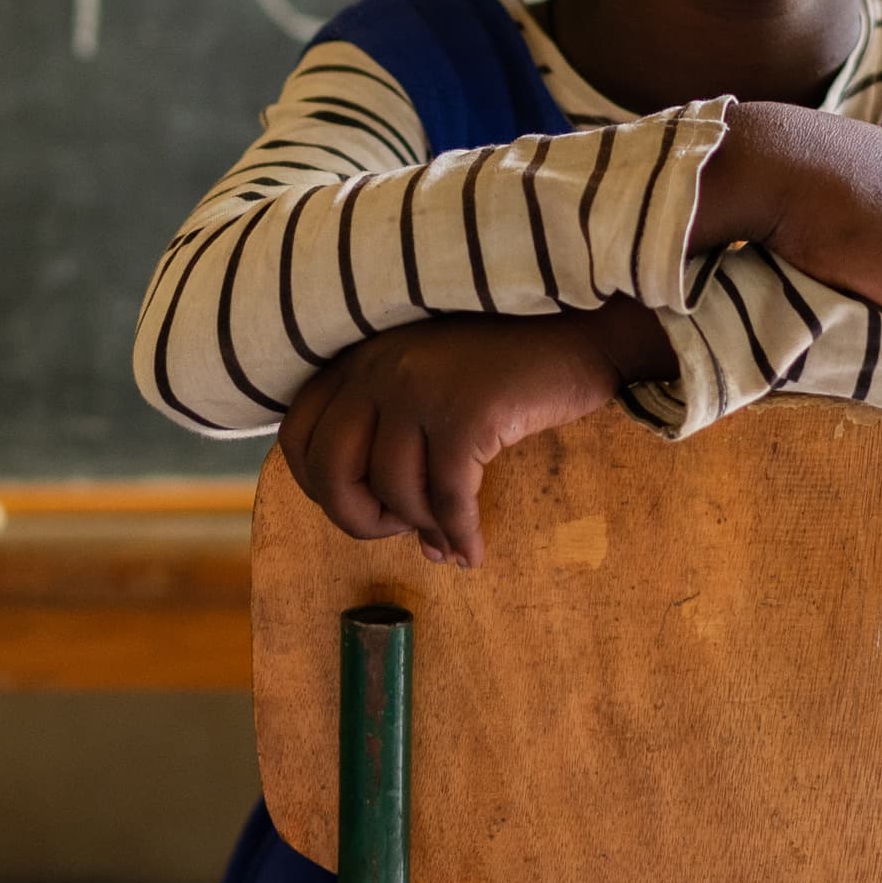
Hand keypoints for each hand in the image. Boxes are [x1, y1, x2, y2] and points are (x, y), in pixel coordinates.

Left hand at [276, 311, 660, 567]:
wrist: (584, 332)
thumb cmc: (511, 366)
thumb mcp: (434, 383)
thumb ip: (398, 435)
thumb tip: (410, 538)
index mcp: (360, 357)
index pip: (297, 435)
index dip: (322, 487)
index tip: (364, 505)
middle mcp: (378, 366)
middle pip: (330, 471)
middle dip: (363, 519)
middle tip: (403, 530)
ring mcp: (419, 386)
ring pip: (394, 491)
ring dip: (425, 527)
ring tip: (452, 536)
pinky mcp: (465, 413)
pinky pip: (448, 498)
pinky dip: (460, 533)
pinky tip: (474, 550)